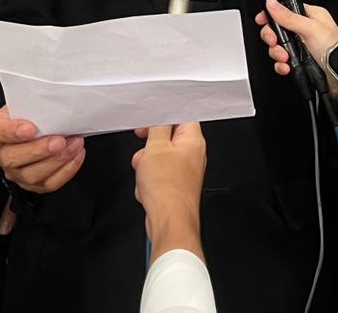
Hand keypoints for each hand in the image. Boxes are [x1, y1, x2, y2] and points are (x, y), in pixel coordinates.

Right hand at [0, 103, 84, 199]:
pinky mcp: (32, 185)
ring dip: (56, 161)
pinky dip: (66, 171)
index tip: (30, 128)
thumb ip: (32, 102)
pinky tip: (76, 155)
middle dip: (38, 150)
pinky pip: (48, 184)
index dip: (11, 131)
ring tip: (74, 144)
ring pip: (31, 175)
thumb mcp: (27, 102)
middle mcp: (0, 154)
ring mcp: (15, 172)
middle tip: (59, 141)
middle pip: (11, 158)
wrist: (40, 125)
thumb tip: (50, 97)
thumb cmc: (32, 113)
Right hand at [132, 123, 205, 258]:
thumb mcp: (155, 147)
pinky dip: (149, 179)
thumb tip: (158, 117)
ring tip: (145, 173)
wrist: (168, 222)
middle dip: (150, 146)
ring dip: (146, 164)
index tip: (149, 121)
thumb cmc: (167, 189)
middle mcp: (192, 155)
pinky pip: (158, 174)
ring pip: (159, 157)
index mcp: (193, 141)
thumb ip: (157, 127)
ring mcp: (184, 172)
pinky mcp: (175, 185)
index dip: (163, 116)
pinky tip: (147, 188)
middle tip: (144, 151)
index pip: (181, 116)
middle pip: (167, 138)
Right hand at [253, 0, 337, 74]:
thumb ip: (288, 17)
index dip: (271, 15)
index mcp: (310, 16)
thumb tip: (272, 3)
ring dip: (277, 52)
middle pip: (278, 29)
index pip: (285, 10)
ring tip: (284, 57)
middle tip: (274, 41)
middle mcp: (305, 30)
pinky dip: (281, 65)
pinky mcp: (300, 61)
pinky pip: (282, 61)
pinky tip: (286, 66)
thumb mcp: (310, 29)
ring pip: (278, 46)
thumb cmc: (335, 50)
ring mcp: (302, 46)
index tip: (262, 20)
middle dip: (273, 37)